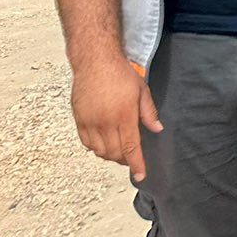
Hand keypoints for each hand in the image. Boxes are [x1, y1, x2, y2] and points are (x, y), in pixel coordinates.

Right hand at [70, 53, 162, 181]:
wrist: (96, 61)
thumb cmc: (120, 73)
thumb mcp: (142, 91)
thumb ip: (149, 113)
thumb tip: (157, 129)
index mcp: (123, 115)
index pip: (130, 147)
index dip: (136, 164)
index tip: (140, 175)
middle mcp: (105, 122)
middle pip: (115, 153)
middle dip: (125, 159)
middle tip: (132, 157)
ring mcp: (90, 122)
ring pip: (100, 151)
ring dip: (110, 155)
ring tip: (119, 149)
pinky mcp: (79, 120)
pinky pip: (87, 143)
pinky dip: (96, 148)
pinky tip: (104, 142)